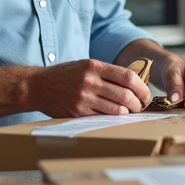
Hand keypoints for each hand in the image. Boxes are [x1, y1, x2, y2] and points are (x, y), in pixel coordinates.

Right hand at [26, 59, 150, 117]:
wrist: (38, 86)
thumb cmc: (65, 75)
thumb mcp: (86, 65)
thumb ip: (107, 72)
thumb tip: (133, 82)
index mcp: (94, 66)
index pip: (128, 77)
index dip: (142, 88)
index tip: (146, 94)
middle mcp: (90, 81)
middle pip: (125, 95)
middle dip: (138, 103)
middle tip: (141, 106)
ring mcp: (84, 98)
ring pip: (117, 109)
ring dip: (128, 113)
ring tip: (130, 112)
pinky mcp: (78, 112)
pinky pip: (103, 118)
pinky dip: (113, 118)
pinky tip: (115, 117)